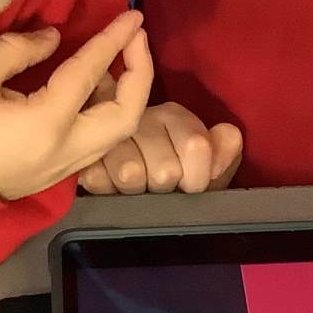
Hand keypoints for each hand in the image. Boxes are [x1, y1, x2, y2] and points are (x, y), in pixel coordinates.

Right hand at [0, 10, 153, 199]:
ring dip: (126, 95)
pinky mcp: (57, 176)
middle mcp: (67, 150)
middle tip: (135, 39)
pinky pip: (100, 144)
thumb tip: (55, 38)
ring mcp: (65, 169)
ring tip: (114, 62)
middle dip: (141, 72)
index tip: (133, 15)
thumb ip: (17, 50)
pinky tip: (94, 92)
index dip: (114, 40)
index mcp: (47, 123)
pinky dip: (108, 114)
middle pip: (127, 115)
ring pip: (117, 134)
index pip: (91, 73)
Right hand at [78, 101, 242, 194]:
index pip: (196, 147)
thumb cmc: (174, 180)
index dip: (196, 178)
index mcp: (175, 117)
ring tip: (137, 189)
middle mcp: (142, 117)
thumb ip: (223, 152)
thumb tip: (228, 135)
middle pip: (165, 170)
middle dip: (165, 188)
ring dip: (137, 192)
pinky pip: (100, 180)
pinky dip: (109, 192)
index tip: (190, 185)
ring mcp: (109, 135)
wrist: (129, 195)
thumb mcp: (208, 170)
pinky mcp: (84, 155)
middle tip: (159, 188)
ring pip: (131, 174)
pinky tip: (113, 188)